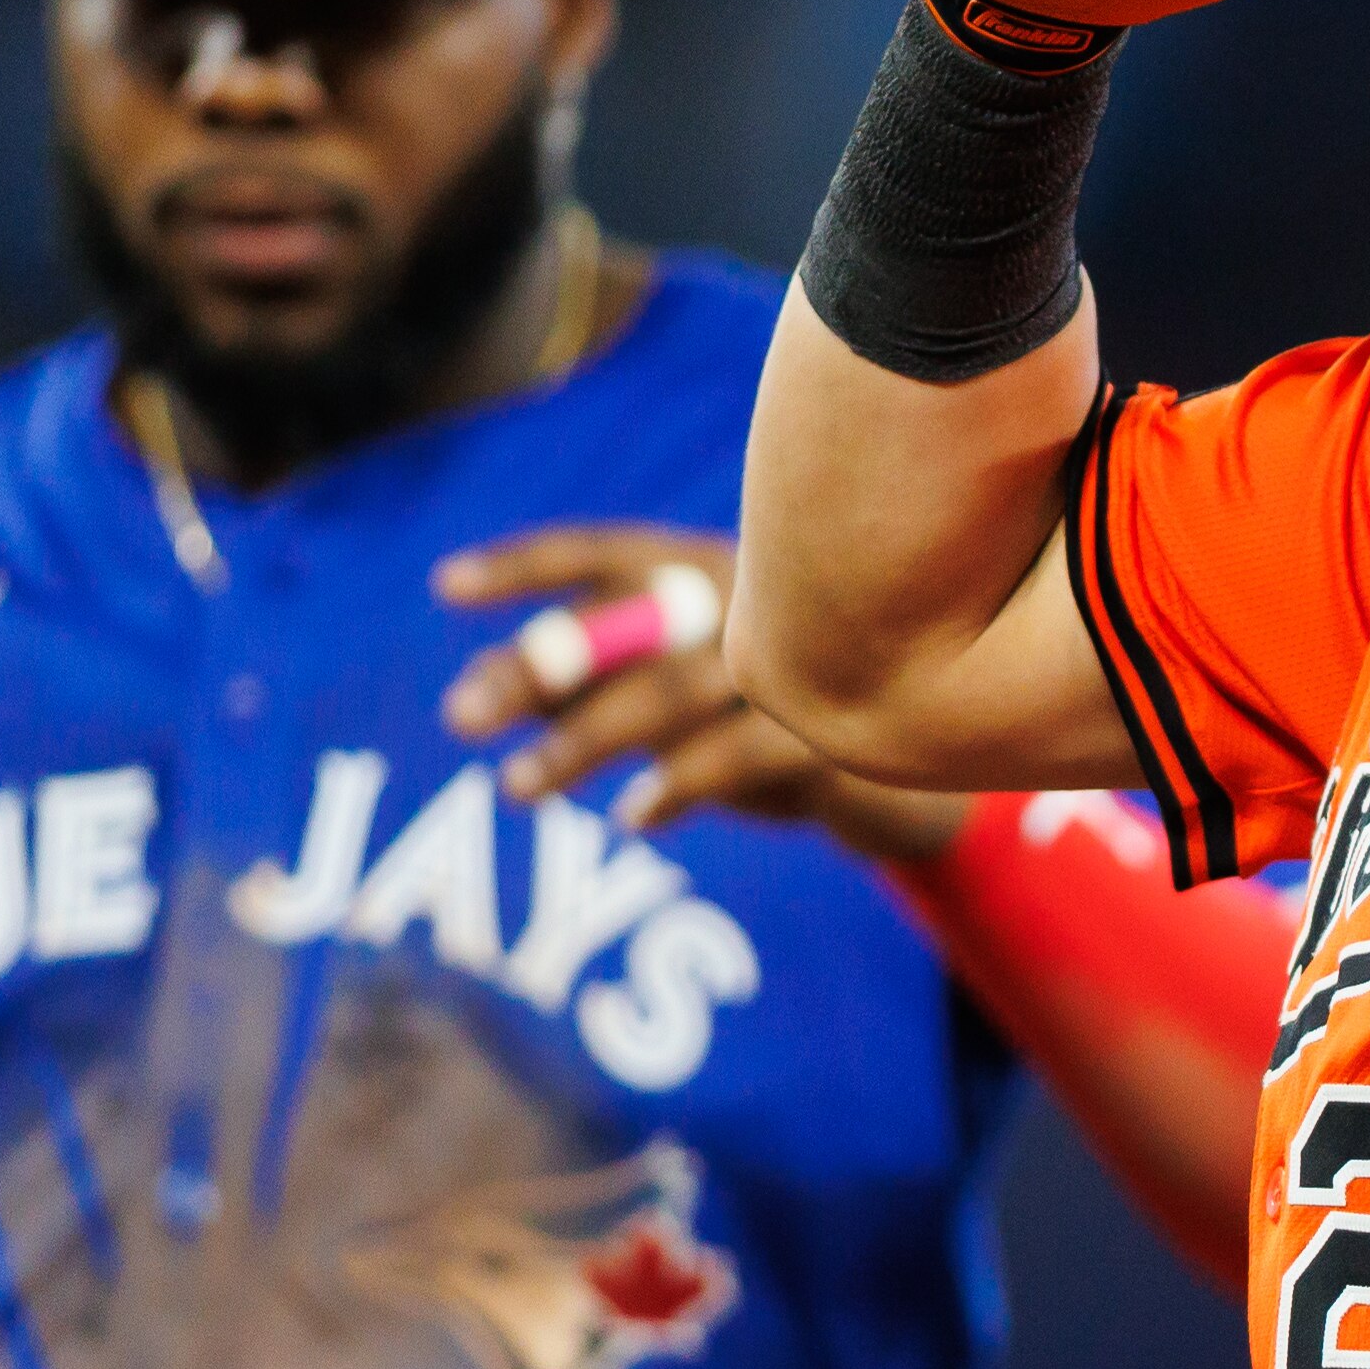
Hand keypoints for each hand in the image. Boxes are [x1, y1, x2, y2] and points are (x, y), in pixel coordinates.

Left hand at [438, 525, 973, 860]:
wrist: (924, 763)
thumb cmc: (776, 718)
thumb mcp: (683, 693)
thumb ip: (600, 683)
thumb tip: (485, 692)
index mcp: (709, 566)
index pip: (604, 552)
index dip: (528, 567)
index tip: (444, 587)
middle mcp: (750, 595)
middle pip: (625, 624)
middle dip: (538, 668)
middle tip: (458, 716)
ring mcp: (798, 656)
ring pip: (669, 692)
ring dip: (585, 742)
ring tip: (519, 788)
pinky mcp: (836, 726)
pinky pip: (739, 752)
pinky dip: (680, 785)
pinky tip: (636, 816)